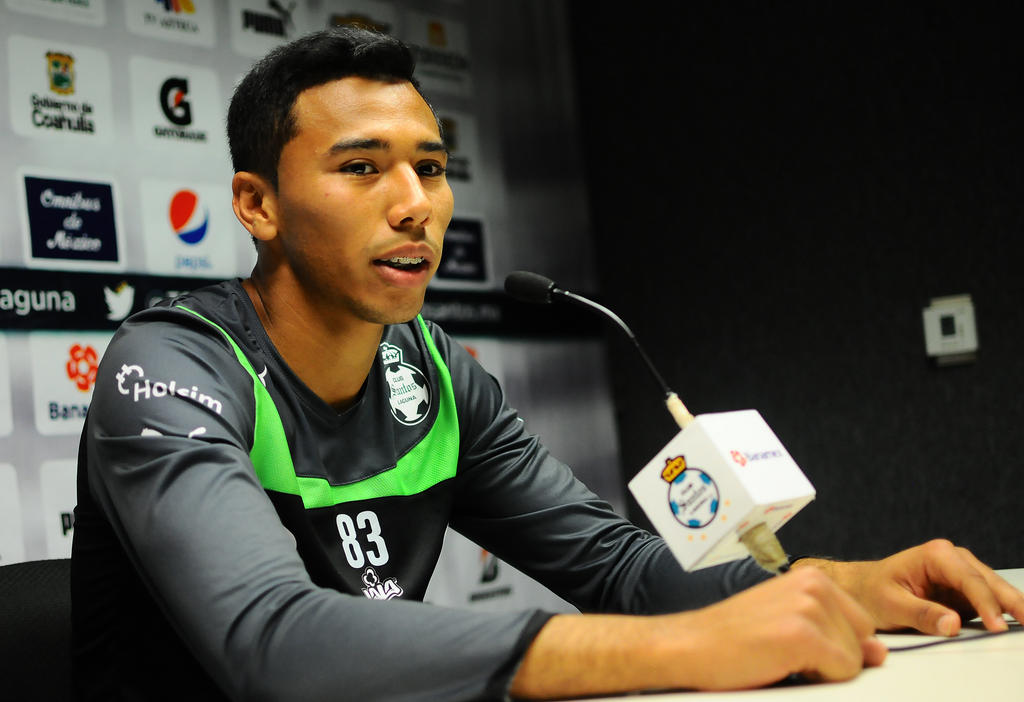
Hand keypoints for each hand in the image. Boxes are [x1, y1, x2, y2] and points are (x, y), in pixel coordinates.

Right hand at [676, 567, 887, 689]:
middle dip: (835, 657)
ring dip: (823, 671)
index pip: (862, 625)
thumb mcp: (791, 627)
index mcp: (812, 578)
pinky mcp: (802, 634)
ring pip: (855, 659)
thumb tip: (880, 653)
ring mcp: (808, 607)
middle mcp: (814, 585)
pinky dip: (817, 680)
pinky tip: (781, 666)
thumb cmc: (733, 640)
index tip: (795, 644)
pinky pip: (843, 672)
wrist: (689, 646)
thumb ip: (838, 635)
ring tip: (780, 658)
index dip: (834, 645)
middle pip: (864, 640)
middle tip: (786, 654)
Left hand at [797, 539, 1023, 635]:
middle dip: (1011, 601)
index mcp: (936, 555)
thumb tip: (952, 624)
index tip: (998, 625)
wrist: (862, 587)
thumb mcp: (890, 604)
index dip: (986, 603)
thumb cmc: (871, 592)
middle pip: (989, 581)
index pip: (969, 580)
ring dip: (1012, 604)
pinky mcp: (963, 589)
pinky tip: (1015, 620)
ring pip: (994, 588)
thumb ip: (921, 614)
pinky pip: (988, 599)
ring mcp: (961, 573)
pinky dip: (1003, 609)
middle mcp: (953, 558)